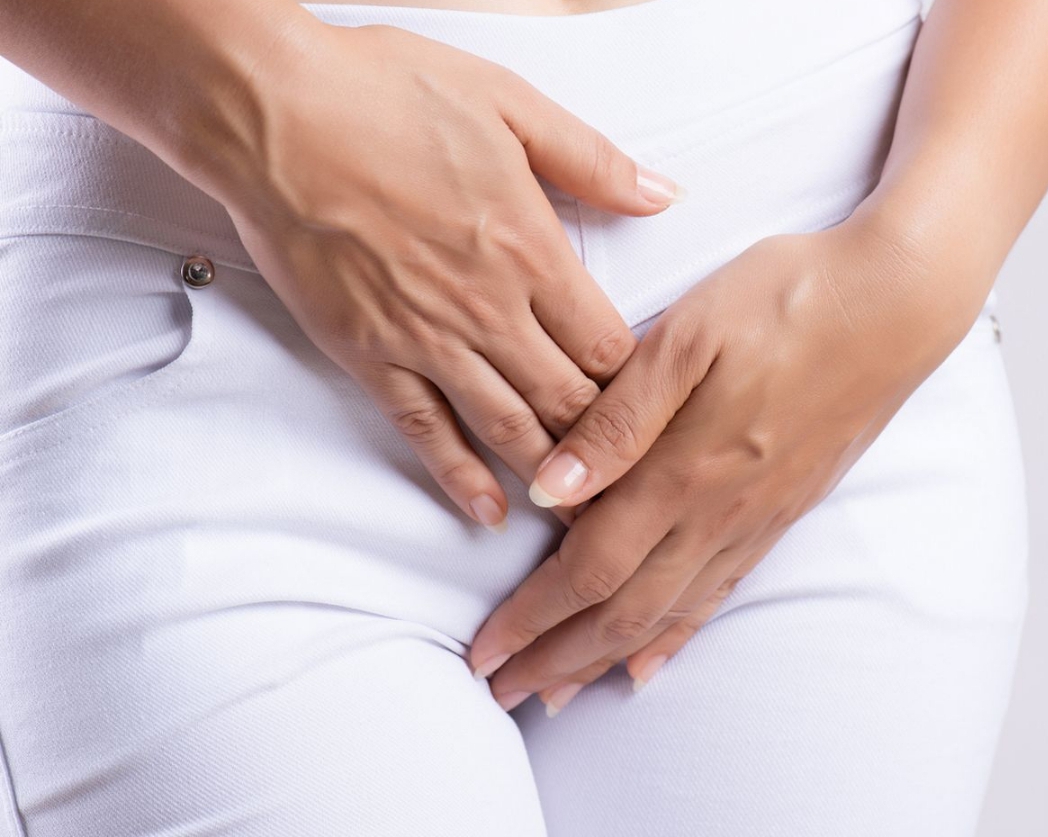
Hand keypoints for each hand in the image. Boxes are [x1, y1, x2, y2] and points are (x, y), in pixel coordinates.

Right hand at [203, 19, 684, 529]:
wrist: (274, 115)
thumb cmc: (384, 96)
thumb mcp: (509, 104)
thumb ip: (592, 159)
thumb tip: (664, 194)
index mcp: (532, 248)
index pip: (608, 348)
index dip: (638, 386)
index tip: (649, 408)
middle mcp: (488, 308)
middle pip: (569, 400)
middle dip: (605, 443)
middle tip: (626, 475)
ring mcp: (427, 340)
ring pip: (509, 428)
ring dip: (550, 473)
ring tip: (578, 507)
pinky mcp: (371, 357)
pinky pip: (426, 433)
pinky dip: (461, 477)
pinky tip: (488, 510)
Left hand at [469, 209, 983, 710]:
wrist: (895, 304)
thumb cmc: (782, 302)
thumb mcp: (687, 338)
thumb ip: (617, 420)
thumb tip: (546, 488)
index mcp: (681, 471)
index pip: (588, 569)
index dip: (532, 617)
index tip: (486, 653)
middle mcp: (716, 514)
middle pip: (620, 611)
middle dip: (555, 657)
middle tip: (505, 691)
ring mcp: (754, 521)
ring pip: (665, 615)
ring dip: (603, 658)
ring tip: (559, 691)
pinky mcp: (782, 513)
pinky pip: (719, 595)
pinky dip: (676, 637)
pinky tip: (650, 660)